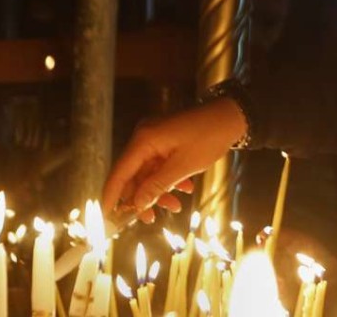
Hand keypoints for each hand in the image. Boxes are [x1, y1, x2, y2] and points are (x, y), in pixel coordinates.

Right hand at [102, 98, 247, 220]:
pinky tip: (184, 188)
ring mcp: (154, 139)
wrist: (231, 116)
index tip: (105, 218)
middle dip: (142, 198)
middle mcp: (144, 137)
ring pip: (148, 173)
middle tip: (151, 220)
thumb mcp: (183, 167)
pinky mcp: (165, 141)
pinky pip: (159, 165)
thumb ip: (157, 186)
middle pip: (133, 175)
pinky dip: (168, 179)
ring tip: (176, 206)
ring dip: (159, 190)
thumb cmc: (208, 138)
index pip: (119, 172)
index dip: (111, 196)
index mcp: (143, 140)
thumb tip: (136, 204)